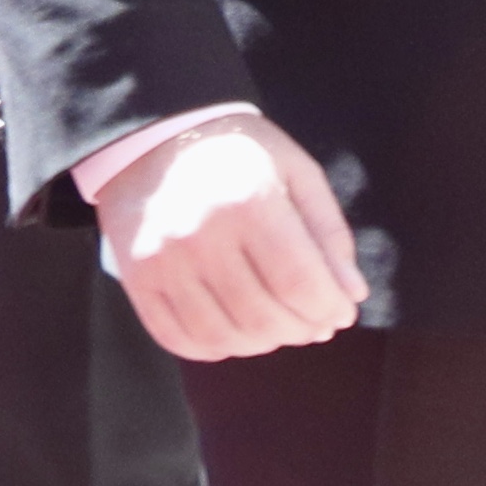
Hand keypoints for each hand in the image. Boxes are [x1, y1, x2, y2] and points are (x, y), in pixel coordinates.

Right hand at [94, 114, 365, 360]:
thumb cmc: (238, 154)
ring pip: (222, 336)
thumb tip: (349, 295)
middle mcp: (199, 235)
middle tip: (310, 321)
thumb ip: (329, 233)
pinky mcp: (135, 277)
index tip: (339, 311)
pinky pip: (176, 337)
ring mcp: (161, 260)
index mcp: (247, 202)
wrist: (150, 137)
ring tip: (273, 325)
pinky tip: (231, 329)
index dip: (330, 310)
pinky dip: (213, 347)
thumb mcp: (296, 172)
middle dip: (301, 330)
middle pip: (263, 319)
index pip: (301, 285)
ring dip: (260, 342)